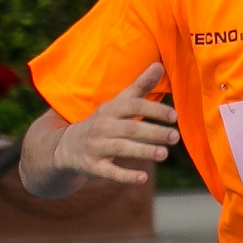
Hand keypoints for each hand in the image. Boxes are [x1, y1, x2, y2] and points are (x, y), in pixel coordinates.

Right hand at [52, 64, 176, 184]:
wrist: (67, 146)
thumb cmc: (103, 122)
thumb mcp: (118, 103)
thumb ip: (140, 86)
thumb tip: (160, 64)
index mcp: (110, 109)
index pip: (133, 105)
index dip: (154, 110)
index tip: (175, 116)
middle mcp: (102, 126)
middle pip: (130, 128)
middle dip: (153, 132)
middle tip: (175, 137)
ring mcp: (96, 147)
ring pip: (121, 148)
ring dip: (143, 151)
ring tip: (164, 154)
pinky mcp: (93, 167)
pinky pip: (110, 172)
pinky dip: (126, 175)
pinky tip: (143, 178)